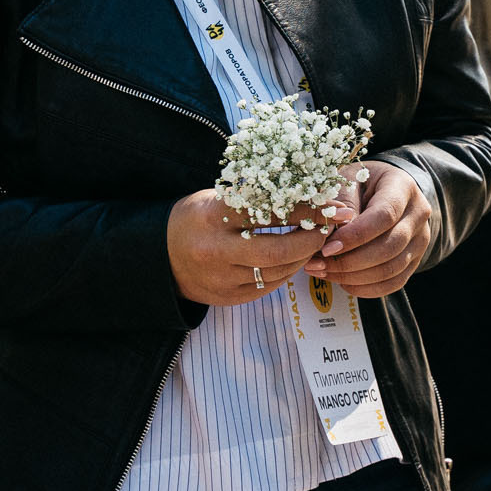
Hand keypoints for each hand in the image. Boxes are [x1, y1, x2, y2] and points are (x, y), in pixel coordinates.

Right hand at [166, 189, 335, 306]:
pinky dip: (287, 272)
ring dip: (303, 255)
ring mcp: (222, 279)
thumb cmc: (195, 219)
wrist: (160, 257)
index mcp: (213, 216)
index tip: (331, 204)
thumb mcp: (216, 199)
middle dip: (312, 238)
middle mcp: (216, 250)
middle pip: (279, 249)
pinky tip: (294, 258)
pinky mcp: (227, 298)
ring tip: (315, 240)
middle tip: (329, 227)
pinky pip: (269, 287)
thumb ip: (256, 198)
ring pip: (278, 271)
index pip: (270, 211)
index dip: (306, 208)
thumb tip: (308, 192)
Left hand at [307, 161, 432, 297]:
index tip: (327, 248)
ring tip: (324, 272)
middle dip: (350, 262)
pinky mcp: (415, 259)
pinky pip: (393, 283)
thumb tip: (334, 238)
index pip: (384, 216)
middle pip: (389, 247)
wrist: (383, 190)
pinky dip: (366, 288)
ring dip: (354, 277)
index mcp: (402, 186)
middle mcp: (418, 214)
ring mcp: (420, 239)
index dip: (355, 236)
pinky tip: (342, 281)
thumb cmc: (360, 183)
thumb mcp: (347, 181)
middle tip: (318, 264)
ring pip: (391, 269)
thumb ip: (341, 205)